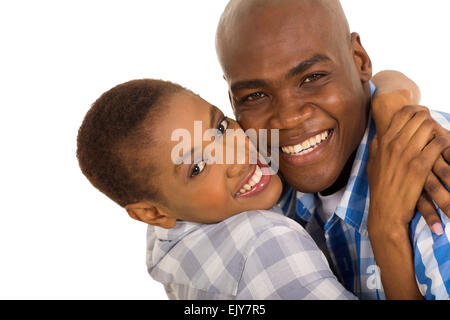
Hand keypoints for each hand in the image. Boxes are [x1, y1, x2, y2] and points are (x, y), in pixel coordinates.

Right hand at [367, 105, 449, 235]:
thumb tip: (380, 135)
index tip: (423, 116)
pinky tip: (446, 147)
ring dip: (438, 129)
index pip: (402, 114)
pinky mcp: (420, 166)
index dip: (416, 110)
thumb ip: (376, 147)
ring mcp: (407, 154)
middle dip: (430, 119)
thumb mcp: (372, 164)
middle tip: (435, 127)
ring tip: (440, 137)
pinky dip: (445, 142)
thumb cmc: (380, 190)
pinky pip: (438, 144)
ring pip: (429, 127)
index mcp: (383, 142)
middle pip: (418, 117)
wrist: (385, 213)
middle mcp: (394, 144)